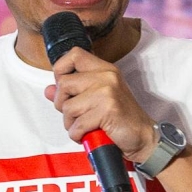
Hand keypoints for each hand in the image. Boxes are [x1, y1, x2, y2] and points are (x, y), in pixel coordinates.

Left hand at [44, 47, 156, 162]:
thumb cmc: (121, 119)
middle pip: (64, 84)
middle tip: (76, 114)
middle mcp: (106, 76)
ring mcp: (107, 92)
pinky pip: (77, 125)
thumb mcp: (97, 99)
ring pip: (67, 107)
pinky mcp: (107, 110)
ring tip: (85, 126)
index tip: (64, 86)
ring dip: (71, 123)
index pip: (74, 54)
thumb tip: (49, 90)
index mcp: (105, 69)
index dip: (61, 69)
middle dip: (62, 104)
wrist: (142, 137)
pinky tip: (89, 134)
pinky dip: (78, 135)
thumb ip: (72, 93)